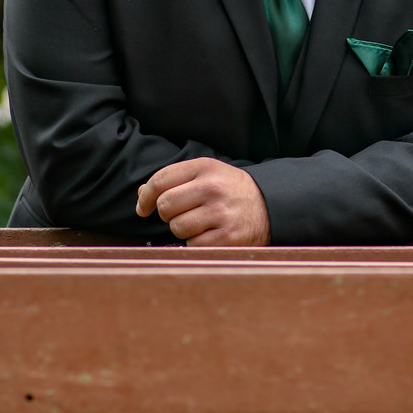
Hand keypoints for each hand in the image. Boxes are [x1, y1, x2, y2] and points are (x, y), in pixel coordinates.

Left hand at [135, 158, 270, 245]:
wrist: (270, 205)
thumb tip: (141, 195)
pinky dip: (196, 243)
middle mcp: (213, 188)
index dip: (146, 196)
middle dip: (166, 214)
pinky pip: (192, 244)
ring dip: (182, 229)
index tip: (144, 207)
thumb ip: (174, 181)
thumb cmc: (230, 190)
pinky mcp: (226, 238)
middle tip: (180, 214)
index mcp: (205, 168)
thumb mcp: (206, 175)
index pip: (160, 180)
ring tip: (200, 223)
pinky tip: (210, 234)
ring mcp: (220, 213)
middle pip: (165, 205)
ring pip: (177, 227)